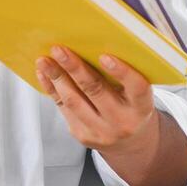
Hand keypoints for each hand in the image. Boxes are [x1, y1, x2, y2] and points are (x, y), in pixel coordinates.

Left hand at [34, 45, 156, 153]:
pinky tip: (44, 73)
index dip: (122, 72)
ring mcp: (101, 131)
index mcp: (142, 107)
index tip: (104, 56)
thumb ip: (122, 75)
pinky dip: (52, 88)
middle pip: (96, 91)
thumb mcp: (136, 93)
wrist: (129, 142)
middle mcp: (122, 122)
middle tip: (59, 50)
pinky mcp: (82, 135)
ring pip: (73, 101)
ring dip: (57, 77)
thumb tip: (92, 44)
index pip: (137, 88)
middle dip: (74, 68)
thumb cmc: (131, 106)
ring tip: (44, 60)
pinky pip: (62, 108)